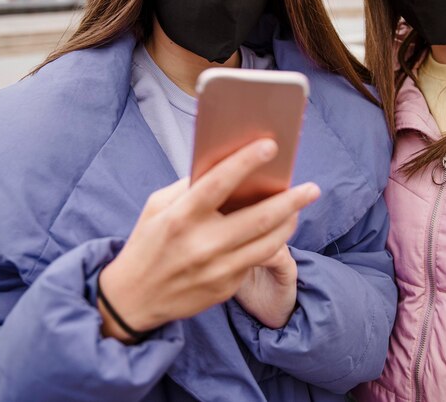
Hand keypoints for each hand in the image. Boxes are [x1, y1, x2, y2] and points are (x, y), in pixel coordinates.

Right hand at [97, 139, 319, 342]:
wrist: (133, 300)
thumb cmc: (147, 243)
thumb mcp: (157, 207)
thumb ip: (189, 187)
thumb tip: (226, 166)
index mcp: (181, 218)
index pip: (219, 183)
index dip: (246, 161)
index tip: (271, 145)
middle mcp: (202, 244)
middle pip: (259, 218)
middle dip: (291, 200)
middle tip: (313, 188)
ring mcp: (216, 270)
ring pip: (268, 242)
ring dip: (290, 222)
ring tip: (300, 206)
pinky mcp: (225, 288)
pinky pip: (256, 260)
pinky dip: (272, 241)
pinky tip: (279, 228)